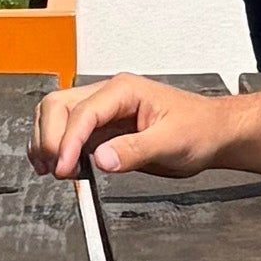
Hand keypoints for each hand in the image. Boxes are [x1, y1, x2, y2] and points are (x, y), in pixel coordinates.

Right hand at [35, 77, 232, 184]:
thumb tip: (101, 159)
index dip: (68, 140)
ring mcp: (102, 111)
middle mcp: (108, 96)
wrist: (213, 133)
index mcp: (124, 90)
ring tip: (50, 169)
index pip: (83, 112)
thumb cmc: (199, 130)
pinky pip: (67, 131)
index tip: (64, 167)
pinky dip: (55, 146)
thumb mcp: (172, 142)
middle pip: (59, 106)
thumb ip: (135, 150)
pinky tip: (56, 165)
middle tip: (56, 170)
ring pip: (57, 115)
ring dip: (47, 140)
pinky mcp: (102, 129)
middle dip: (51, 138)